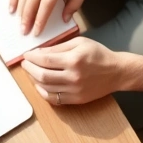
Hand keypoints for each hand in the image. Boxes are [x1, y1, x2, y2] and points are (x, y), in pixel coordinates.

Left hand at [21, 37, 142, 105]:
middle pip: (42, 75)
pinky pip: (54, 99)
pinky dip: (43, 92)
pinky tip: (40, 85)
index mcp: (74, 60)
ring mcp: (74, 90)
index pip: (45, 59)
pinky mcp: (76, 99)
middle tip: (25, 63)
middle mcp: (73, 77)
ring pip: (45, 88)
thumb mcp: (79, 43)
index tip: (26, 55)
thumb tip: (39, 52)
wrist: (116, 72)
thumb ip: (59, 47)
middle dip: (29, 68)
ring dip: (34, 80)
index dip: (32, 57)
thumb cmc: (98, 54)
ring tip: (31, 72)